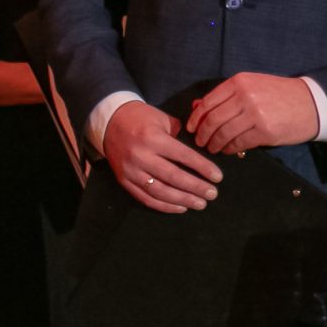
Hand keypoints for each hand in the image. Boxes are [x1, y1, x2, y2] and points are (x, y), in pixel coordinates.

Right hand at [103, 101, 223, 213]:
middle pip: (174, 177)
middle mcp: (141, 156)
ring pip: (160, 192)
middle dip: (196, 187)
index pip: (183, 156)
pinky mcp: (124, 180)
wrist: (108, 121)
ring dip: (183, 200)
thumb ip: (180, 134)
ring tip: (200, 204)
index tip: (218, 177)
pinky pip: (146, 198)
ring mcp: (131, 170)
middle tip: (212, 194)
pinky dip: (165, 206)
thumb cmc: (140, 118)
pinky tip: (181, 208)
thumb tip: (200, 150)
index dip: (203, 168)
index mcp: (153, 138)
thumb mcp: (161, 118)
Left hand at [186, 72, 319, 154]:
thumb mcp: (252, 86)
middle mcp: (245, 96)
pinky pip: (240, 143)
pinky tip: (228, 150)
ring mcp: (255, 114)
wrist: (311, 103)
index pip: (208, 102)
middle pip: (213, 120)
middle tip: (200, 142)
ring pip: (224, 133)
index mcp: (239, 82)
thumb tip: (196, 108)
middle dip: (203, 134)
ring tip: (212, 148)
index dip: (196, 118)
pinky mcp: (265, 132)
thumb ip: (225, 96)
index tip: (191, 128)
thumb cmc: (278, 94)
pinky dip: (230, 148)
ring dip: (215, 143)